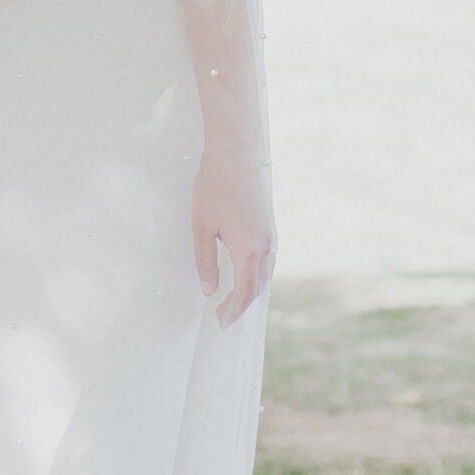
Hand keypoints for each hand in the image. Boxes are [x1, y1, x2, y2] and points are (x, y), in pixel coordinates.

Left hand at [192, 150, 274, 327]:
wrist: (236, 154)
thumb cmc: (215, 186)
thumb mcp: (202, 227)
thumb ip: (206, 261)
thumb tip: (209, 289)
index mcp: (249, 249)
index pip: (245, 292)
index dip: (233, 309)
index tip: (220, 321)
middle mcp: (266, 245)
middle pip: (257, 286)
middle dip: (241, 304)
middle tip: (223, 316)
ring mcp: (271, 235)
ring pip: (265, 274)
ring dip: (251, 291)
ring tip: (232, 301)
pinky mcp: (270, 226)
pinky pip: (268, 260)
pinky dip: (257, 275)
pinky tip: (245, 275)